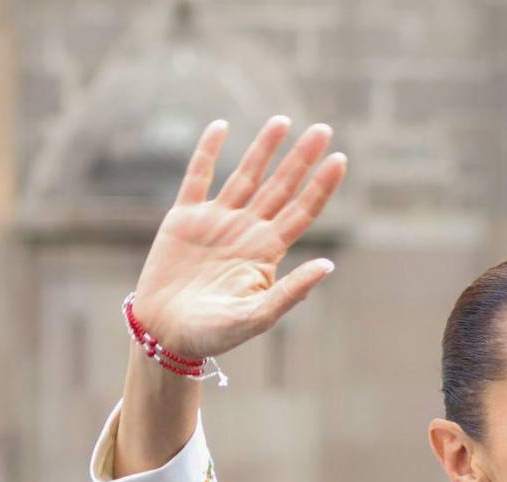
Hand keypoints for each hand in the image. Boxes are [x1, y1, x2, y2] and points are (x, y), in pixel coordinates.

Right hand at [130, 116, 348, 358]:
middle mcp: (247, 231)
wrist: (165, 335)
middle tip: (323, 129)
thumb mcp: (257, 317)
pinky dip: (208, 151)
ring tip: (283, 121)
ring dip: (264, 149)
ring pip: (245, 175)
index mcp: (267, 253)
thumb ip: (291, 291)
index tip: (340, 161)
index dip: (321, 186)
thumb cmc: (214, 334)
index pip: (302, 211)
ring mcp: (217, 221)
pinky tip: (221, 126)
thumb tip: (329, 265)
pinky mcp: (184, 218)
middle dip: (301, 159)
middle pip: (280, 187)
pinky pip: (198, 177)